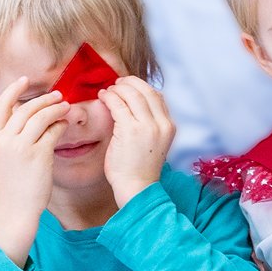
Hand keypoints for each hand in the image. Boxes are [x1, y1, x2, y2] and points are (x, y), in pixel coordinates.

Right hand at [0, 77, 68, 265]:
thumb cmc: (12, 188)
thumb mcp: (3, 160)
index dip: (13, 90)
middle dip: (44, 99)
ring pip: (40, 116)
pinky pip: (52, 132)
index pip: (1, 106)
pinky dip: (60, 125)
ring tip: (66, 106)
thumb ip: (11, 139)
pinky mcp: (37, 155)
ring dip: (56, 108)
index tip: (24, 80)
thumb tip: (30, 119)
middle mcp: (4, 140)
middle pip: (25, 108)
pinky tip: (65, 124)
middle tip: (58, 95)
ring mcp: (20, 147)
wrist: (14, 212)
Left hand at [99, 77, 173, 206]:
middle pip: (146, 90)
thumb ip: (150, 124)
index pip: (158, 96)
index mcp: (169, 126)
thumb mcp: (154, 143)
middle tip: (116, 83)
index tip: (129, 87)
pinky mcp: (130, 130)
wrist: (136, 188)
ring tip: (108, 90)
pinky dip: (109, 97)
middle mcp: (162, 124)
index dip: (141, 87)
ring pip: (132, 94)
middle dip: (129, 83)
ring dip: (118, 88)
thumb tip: (135, 104)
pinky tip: (102, 96)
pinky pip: (118, 104)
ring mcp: (148, 126)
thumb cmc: (140, 168)